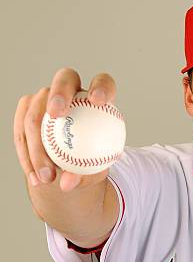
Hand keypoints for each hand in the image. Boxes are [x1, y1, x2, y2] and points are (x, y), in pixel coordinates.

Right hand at [14, 68, 116, 191]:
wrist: (69, 169)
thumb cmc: (90, 166)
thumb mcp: (94, 174)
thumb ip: (85, 176)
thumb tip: (67, 183)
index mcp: (97, 100)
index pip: (103, 83)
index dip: (101, 86)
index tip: (98, 100)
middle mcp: (71, 92)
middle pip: (65, 78)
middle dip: (59, 92)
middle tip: (57, 114)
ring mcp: (46, 98)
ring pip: (36, 111)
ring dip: (37, 144)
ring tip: (47, 176)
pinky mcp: (27, 110)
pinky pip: (21, 130)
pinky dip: (27, 155)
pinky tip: (35, 178)